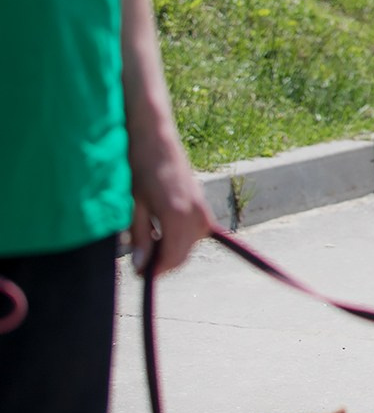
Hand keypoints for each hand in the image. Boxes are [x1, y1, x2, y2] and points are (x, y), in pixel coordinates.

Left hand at [128, 132, 211, 276]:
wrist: (153, 138)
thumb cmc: (138, 168)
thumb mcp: (133, 206)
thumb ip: (140, 237)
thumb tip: (142, 266)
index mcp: (176, 214)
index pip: (172, 257)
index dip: (156, 270)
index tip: (140, 274)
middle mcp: (194, 212)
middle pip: (184, 253)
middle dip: (163, 261)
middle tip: (141, 261)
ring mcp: (201, 205)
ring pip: (192, 242)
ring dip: (173, 248)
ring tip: (149, 239)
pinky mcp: (201, 200)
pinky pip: (198, 229)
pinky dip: (185, 236)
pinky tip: (168, 231)